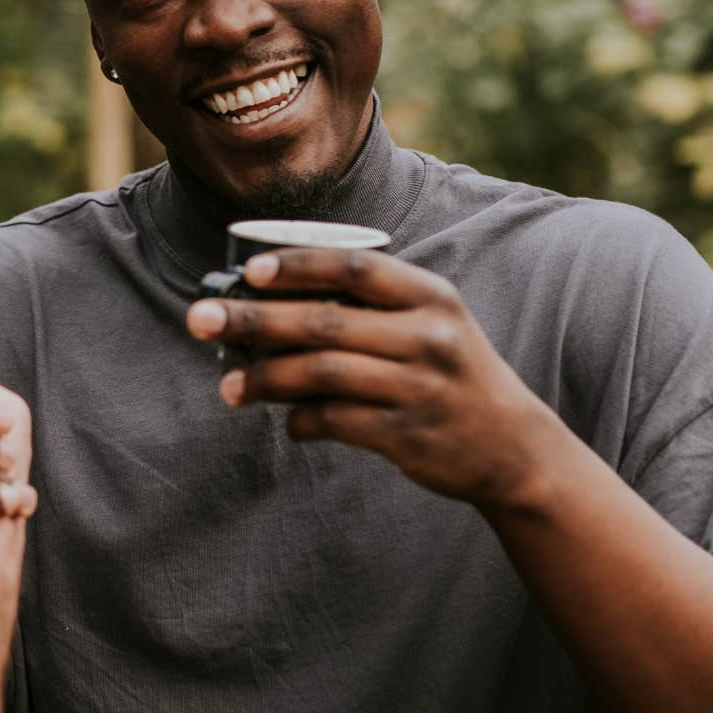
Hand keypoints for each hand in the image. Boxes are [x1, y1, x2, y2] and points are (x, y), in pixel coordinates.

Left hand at [185, 247, 571, 508]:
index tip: (248, 270)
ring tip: (228, 387)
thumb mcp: (428, 323)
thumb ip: (365, 307)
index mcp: (430, 296)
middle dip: (254, 320)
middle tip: (200, 321)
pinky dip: (302, 419)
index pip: (356, 268)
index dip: (299, 265)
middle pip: (325, 322)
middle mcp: (429, 337)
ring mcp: (421, 388)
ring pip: (323, 374)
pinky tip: (286, 419)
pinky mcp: (410, 436)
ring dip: (265, 378)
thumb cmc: (448, 372)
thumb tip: (266, 299)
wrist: (512, 447)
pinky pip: (337, 421)